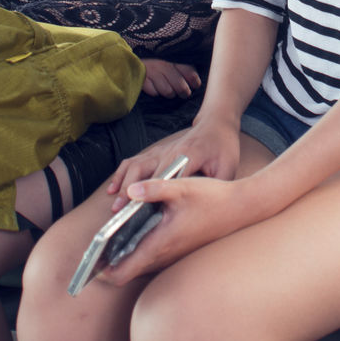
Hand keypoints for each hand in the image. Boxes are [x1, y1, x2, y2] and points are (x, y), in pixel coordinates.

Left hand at [98, 174, 255, 284]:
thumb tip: (129, 191)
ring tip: (112, 237)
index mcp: (162, 242)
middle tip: (96, 247)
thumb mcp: (182, 186)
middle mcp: (166, 254)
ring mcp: (174, 255)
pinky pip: (153, 257)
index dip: (104, 269)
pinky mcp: (181, 250)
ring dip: (125, 256)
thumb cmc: (213, 197)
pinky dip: (140, 250)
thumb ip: (153, 188)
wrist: (242, 208)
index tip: (92, 260)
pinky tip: (138, 230)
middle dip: (110, 262)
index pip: (124, 271)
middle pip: (128, 271)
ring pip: (141, 264)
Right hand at [106, 116, 241, 209]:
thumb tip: (204, 208)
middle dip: (132, 194)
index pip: (167, 178)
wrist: (216, 124)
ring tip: (115, 206)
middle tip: (122, 215)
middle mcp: (169, 151)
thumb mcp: (227, 168)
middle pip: (145, 173)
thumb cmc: (223, 147)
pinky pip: (133, 161)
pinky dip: (121, 174)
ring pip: (135, 166)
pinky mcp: (156, 151)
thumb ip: (215, 187)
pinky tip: (113, 188)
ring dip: (123, 185)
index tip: (143, 213)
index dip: (154, 196)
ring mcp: (160, 150)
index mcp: (187, 156)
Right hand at [139, 59, 201, 98]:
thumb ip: (183, 64)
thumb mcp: (171, 54)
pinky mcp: (142, 78)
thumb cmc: (156, 54)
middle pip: (181, 87)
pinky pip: (154, 92)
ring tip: (168, 88)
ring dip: (169, 92)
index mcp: (174, 57)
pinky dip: (155, 91)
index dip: (195, 82)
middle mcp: (164, 64)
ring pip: (168, 92)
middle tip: (184, 93)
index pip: (190, 73)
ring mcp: (152, 71)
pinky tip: (154, 86)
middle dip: (184, 92)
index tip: (195, 85)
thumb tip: (196, 80)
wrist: (131, 52)